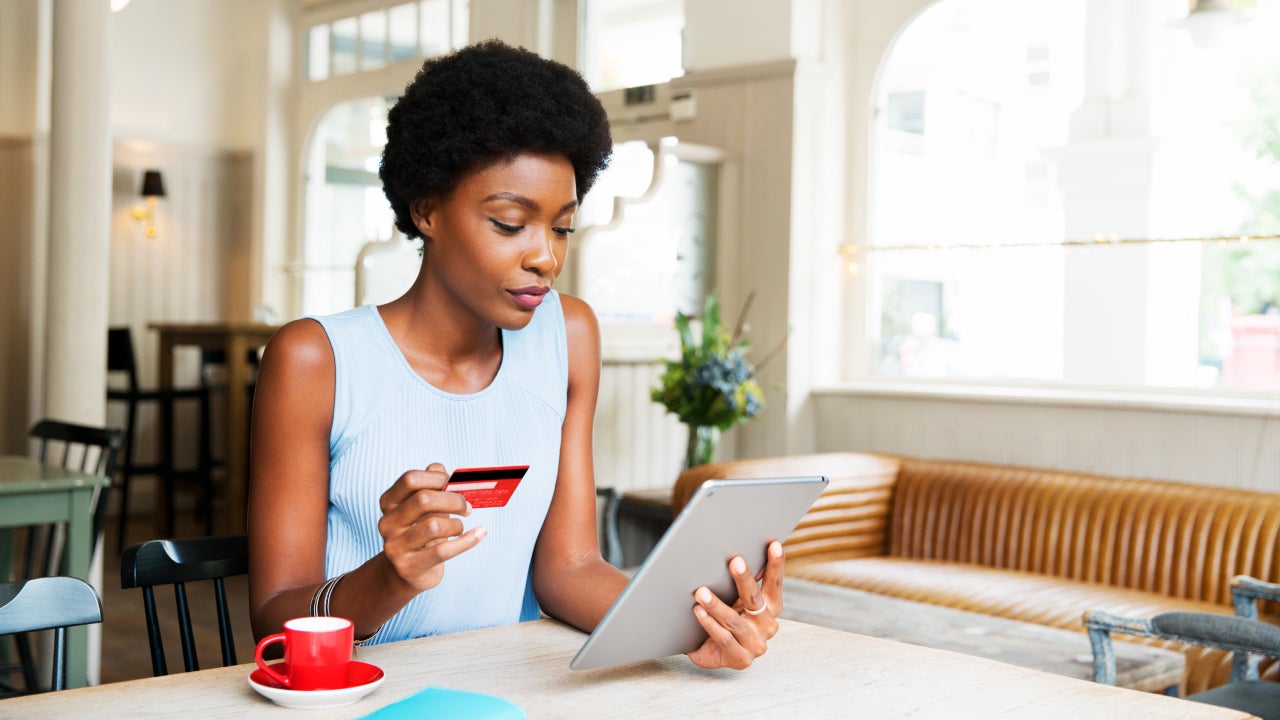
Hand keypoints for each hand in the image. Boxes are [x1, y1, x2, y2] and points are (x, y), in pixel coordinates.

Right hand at [377, 462, 484, 591]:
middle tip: (467, 507)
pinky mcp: (408, 566)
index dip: (437, 478)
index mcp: (389, 502)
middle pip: (423, 500)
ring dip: (457, 524)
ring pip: (434, 526)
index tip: (454, 484)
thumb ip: (434, 485)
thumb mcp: (425, 507)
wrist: (409, 570)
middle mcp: (387, 523)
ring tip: (460, 527)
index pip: (410, 480)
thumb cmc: (421, 531)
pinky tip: (479, 534)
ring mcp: (395, 546)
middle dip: (453, 500)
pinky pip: (443, 551)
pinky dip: (467, 541)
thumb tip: (450, 475)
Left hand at [686, 540, 783, 669]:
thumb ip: (741, 583)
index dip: (775, 565)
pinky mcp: (740, 659)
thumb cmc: (724, 618)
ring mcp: (755, 644)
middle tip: (735, 562)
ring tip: (701, 592)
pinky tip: (698, 612)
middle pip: (755, 599)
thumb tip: (733, 552)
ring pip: (734, 621)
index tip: (773, 545)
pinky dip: (710, 624)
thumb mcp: (735, 599)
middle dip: (745, 579)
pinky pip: (724, 639)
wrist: (710, 651)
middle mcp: (767, 625)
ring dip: (717, 605)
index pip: (774, 584)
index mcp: (771, 608)